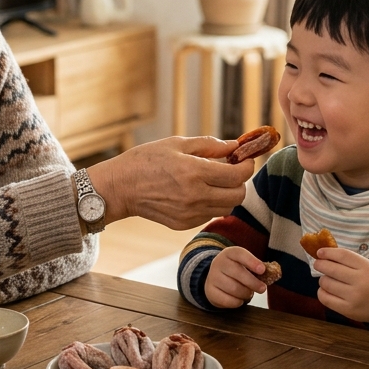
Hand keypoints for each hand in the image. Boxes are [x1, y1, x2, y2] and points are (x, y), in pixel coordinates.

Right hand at [87, 136, 253, 229]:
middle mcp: (195, 196)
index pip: (238, 175)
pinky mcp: (183, 224)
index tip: (245, 159)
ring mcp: (189, 213)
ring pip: (227, 208)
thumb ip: (209, 145)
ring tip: (214, 181)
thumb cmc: (146, 160)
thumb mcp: (177, 144)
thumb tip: (234, 145)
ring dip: (227, 194)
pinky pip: (209, 214)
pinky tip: (198, 192)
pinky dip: (211, 204)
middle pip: (238, 195)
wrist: (120, 187)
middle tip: (232, 170)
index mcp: (194, 172)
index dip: (247, 166)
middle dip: (240, 182)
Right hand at [204, 246, 267, 308]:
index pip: (240, 254)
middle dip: (253, 283)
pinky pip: (228, 300)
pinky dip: (238, 302)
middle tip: (262, 288)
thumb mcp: (244, 264)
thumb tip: (271, 274)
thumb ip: (256, 268)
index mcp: (229, 253)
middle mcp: (219, 263)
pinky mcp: (210, 291)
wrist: (215, 278)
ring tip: (249, 293)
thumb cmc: (236, 271)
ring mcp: (213, 277)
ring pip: (234, 288)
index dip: (252, 261)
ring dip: (246, 293)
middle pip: (238, 273)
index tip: (262, 270)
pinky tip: (240, 299)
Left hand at [314, 248, 368, 322]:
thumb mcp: (366, 266)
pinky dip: (322, 292)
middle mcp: (360, 281)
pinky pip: (325, 298)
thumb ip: (348, 260)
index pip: (342, 255)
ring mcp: (354, 297)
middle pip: (331, 269)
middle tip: (318, 264)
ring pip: (326, 283)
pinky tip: (326, 290)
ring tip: (327, 280)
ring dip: (323, 279)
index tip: (319, 252)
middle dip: (320, 265)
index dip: (328, 252)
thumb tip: (323, 254)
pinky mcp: (348, 310)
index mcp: (366, 267)